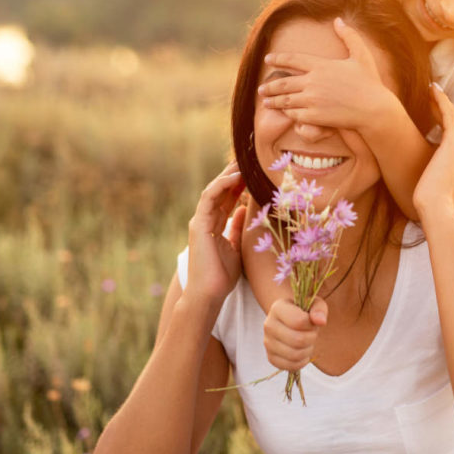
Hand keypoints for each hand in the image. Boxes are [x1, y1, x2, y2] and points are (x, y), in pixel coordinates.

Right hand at [184, 161, 246, 311]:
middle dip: (234, 174)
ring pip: (214, 189)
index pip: (227, 198)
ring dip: (229, 175)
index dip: (240, 183)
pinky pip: (209, 198)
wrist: (209, 294)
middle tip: (250, 159)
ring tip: (244, 162)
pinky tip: (235, 176)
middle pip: (220, 190)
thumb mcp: (237, 247)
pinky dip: (222, 185)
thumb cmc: (222, 276)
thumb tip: (245, 210)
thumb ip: (238, 228)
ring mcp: (200, 221)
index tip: (255, 172)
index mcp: (214, 225)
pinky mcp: (198, 224)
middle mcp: (205, 220)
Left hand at [257, 18, 396, 130]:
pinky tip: (285, 113)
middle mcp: (313, 82)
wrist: (374, 110)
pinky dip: (288, 114)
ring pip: (285, 100)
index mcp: (321, 65)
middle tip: (261, 88)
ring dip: (273, 101)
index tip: (267, 59)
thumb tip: (338, 20)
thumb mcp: (361, 55)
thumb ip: (349, 36)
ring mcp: (312, 100)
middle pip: (283, 82)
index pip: (292, 59)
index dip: (278, 59)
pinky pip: (294, 115)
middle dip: (270, 86)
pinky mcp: (314, 117)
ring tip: (266, 101)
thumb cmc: (370, 83)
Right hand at [263, 297, 328, 370]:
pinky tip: (303, 351)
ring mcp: (268, 343)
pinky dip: (302, 361)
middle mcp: (269, 325)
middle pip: (298, 340)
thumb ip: (319, 310)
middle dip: (311, 338)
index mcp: (277, 308)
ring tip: (308, 342)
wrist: (290, 321)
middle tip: (312, 333)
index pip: (299, 321)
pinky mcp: (271, 357)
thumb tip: (321, 321)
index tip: (312, 322)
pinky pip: (290, 366)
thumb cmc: (305, 311)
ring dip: (308, 350)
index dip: (311, 324)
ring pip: (295, 355)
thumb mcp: (314, 304)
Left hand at [413, 84, 453, 219]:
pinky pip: (448, 115)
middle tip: (433, 96)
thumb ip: (442, 180)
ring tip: (431, 90)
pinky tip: (432, 90)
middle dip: (446, 109)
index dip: (451, 123)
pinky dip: (441, 101)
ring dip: (442, 102)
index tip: (439, 115)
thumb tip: (433, 181)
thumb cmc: (435, 208)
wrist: (439, 213)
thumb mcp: (441, 190)